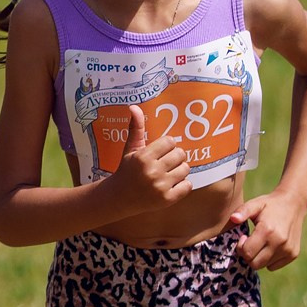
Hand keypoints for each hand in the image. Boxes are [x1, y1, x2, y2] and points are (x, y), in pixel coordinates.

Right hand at [101, 104, 192, 224]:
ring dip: (180, 170)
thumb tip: (134, 107)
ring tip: (169, 173)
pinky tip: (172, 184)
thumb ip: (135, 128)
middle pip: (180, 154)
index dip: (167, 145)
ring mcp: (160, 187)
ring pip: (185, 169)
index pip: (170, 141)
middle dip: (175, 157)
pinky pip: (188, 186)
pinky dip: (183, 185)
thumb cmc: (127, 170)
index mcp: (143, 157)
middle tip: (166, 162)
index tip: (161, 151)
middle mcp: (152, 171)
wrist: (119, 198)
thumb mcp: (130, 149)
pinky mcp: (167, 200)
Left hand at [233, 187, 306, 270]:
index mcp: (267, 230)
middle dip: (248, 255)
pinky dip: (269, 260)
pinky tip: (270, 246)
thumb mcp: (255, 204)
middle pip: (255, 263)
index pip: (247, 252)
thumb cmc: (270, 204)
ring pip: (264, 266)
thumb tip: (233, 218)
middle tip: (251, 242)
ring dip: (259, 257)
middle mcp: (279, 242)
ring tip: (261, 243)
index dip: (241, 247)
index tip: (244, 237)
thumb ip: (243, 211)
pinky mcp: (293, 254)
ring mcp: (288, 249)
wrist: (294, 204)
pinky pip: (274, 266)